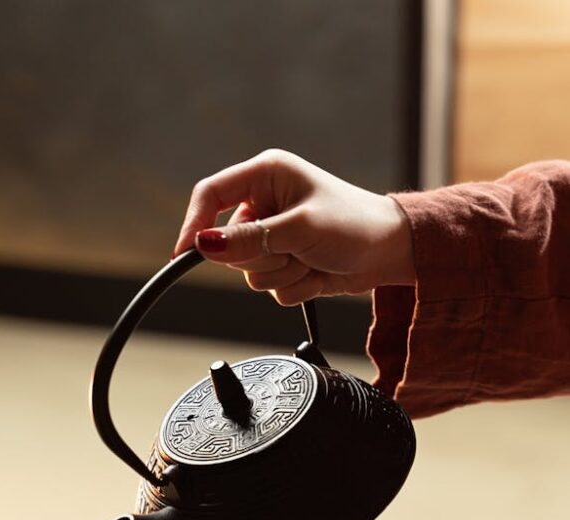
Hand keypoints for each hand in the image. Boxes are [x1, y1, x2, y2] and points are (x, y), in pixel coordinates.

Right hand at [173, 149, 414, 304]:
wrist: (391, 252)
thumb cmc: (355, 224)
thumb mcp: (299, 229)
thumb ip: (249, 239)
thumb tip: (204, 245)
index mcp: (266, 175)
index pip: (210, 195)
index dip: (194, 225)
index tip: (184, 254)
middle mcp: (265, 203)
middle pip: (229, 245)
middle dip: (262, 257)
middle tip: (295, 250)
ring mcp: (274, 236)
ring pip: (250, 272)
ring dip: (282, 275)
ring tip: (311, 260)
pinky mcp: (285, 262)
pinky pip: (270, 288)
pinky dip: (294, 287)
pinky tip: (317, 272)